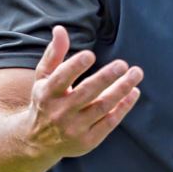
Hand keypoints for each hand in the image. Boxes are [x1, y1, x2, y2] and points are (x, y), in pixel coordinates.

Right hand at [26, 25, 142, 159]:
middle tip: (123, 64)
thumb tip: (60, 29)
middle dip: (105, 78)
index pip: (61, 79)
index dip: (74, 67)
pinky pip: (109, 122)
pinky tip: (133, 92)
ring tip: (136, 73)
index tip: (90, 55)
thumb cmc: (45, 101)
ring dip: (121, 90)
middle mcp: (59, 112)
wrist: (37, 142)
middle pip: (86, 93)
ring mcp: (74, 128)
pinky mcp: (87, 141)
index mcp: (46, 93)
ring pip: (101, 107)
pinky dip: (123, 107)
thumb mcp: (43, 78)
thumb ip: (54, 54)